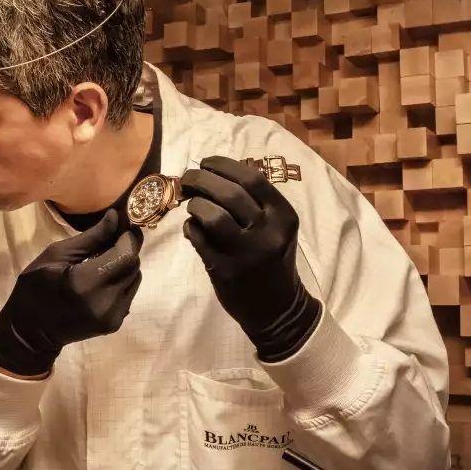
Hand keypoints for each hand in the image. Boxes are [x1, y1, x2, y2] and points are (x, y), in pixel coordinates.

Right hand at [0, 209, 143, 376]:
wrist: (31, 332)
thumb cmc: (35, 288)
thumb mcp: (56, 255)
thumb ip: (90, 238)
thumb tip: (115, 218)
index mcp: (85, 283)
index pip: (125, 255)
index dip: (130, 237)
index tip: (125, 224)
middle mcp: (105, 302)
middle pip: (133, 266)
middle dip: (127, 248)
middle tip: (113, 238)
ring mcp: (112, 316)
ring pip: (135, 279)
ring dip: (125, 264)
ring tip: (105, 259)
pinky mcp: (115, 323)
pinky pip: (129, 293)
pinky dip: (121, 280)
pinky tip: (103, 278)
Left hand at [180, 156, 321, 361]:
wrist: (277, 307)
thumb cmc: (272, 259)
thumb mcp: (274, 227)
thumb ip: (252, 201)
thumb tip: (211, 174)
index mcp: (283, 215)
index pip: (251, 178)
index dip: (223, 165)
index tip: (206, 163)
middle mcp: (268, 232)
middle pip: (228, 192)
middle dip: (201, 179)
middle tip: (188, 178)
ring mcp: (247, 253)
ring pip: (212, 215)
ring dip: (195, 205)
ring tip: (192, 206)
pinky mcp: (226, 270)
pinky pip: (199, 239)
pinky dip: (191, 228)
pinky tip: (193, 229)